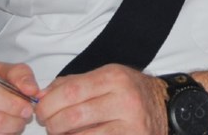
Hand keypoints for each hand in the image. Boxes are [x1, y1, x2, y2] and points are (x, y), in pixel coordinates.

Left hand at [35, 64, 167, 134]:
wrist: (167, 107)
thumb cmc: (131, 92)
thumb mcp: (107, 78)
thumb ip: (74, 83)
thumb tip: (43, 95)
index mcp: (114, 77)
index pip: (69, 92)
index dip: (47, 104)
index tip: (40, 110)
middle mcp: (123, 99)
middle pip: (71, 117)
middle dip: (51, 124)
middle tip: (49, 124)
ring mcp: (129, 124)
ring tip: (62, 133)